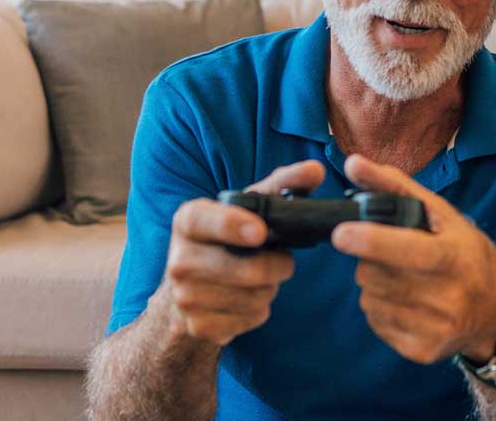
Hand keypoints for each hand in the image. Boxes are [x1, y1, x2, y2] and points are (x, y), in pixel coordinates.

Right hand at [159, 160, 326, 345]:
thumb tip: (316, 170)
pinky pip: (250, 319)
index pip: (205, 221)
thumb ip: (284, 185)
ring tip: (262, 277)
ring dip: (270, 288)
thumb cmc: (228, 237)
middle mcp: (179, 259)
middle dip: (277, 265)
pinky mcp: (199, 326)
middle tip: (282, 258)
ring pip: (254, 297)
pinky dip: (260, 310)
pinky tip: (249, 298)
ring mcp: (185, 297)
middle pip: (245, 270)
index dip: (233, 226)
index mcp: (188, 220)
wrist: (191, 287)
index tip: (260, 232)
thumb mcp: (249, 207)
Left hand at [331, 154, 495, 364]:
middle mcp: (448, 297)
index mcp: (455, 258)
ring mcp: (434, 328)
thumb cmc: (468, 255)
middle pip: (376, 275)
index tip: (341, 233)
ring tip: (400, 275)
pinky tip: (404, 298)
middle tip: (388, 253)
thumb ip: (396, 187)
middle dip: (369, 259)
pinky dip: (380, 306)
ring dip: (373, 282)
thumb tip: (352, 163)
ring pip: (371, 298)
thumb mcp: (444, 216)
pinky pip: (376, 321)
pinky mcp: (421, 351)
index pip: (408, 250)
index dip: (371, 241)